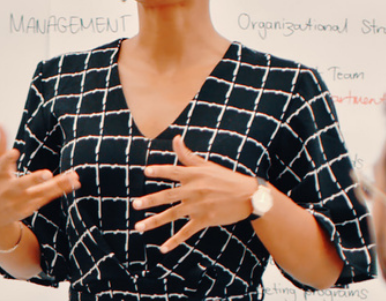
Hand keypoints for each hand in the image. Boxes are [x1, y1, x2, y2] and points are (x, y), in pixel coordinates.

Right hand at [0, 125, 80, 248]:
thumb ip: (0, 146)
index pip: (3, 165)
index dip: (8, 159)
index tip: (14, 152)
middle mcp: (10, 189)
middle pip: (24, 184)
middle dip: (35, 179)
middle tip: (47, 174)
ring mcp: (22, 200)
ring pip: (42, 192)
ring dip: (59, 184)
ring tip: (73, 177)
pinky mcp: (32, 207)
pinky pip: (49, 197)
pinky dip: (62, 190)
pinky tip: (74, 183)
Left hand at [133, 135, 257, 252]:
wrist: (250, 197)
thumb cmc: (226, 179)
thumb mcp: (207, 165)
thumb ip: (187, 155)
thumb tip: (175, 138)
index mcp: (194, 175)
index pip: (173, 171)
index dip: (160, 171)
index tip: (145, 172)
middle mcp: (194, 190)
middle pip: (167, 196)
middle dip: (150, 201)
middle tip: (135, 204)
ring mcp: (199, 206)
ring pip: (172, 215)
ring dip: (154, 221)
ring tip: (138, 227)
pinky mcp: (205, 219)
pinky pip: (186, 231)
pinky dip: (175, 240)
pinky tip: (163, 248)